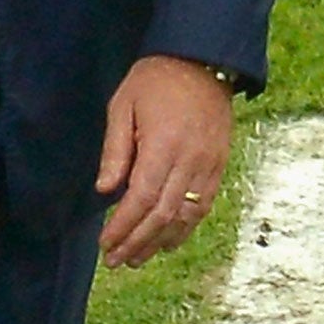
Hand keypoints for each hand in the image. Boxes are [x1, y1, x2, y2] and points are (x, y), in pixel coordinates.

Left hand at [95, 54, 233, 268]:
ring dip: (159, 242)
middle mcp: (190, 162)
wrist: (202, 62)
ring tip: (136, 258)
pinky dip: (184, 228)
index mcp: (164, 145)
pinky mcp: (219, 167)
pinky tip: (166, 240)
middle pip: (163, 215)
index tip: (104, 243)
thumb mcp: (123, 104)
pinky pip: (203, 206)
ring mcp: (209, 166)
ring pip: (186, 217)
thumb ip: (115, 150)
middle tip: (115, 261)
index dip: (123, 226)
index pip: (142, 199)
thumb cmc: (155, 80)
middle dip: (137, 242)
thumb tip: (105, 191)